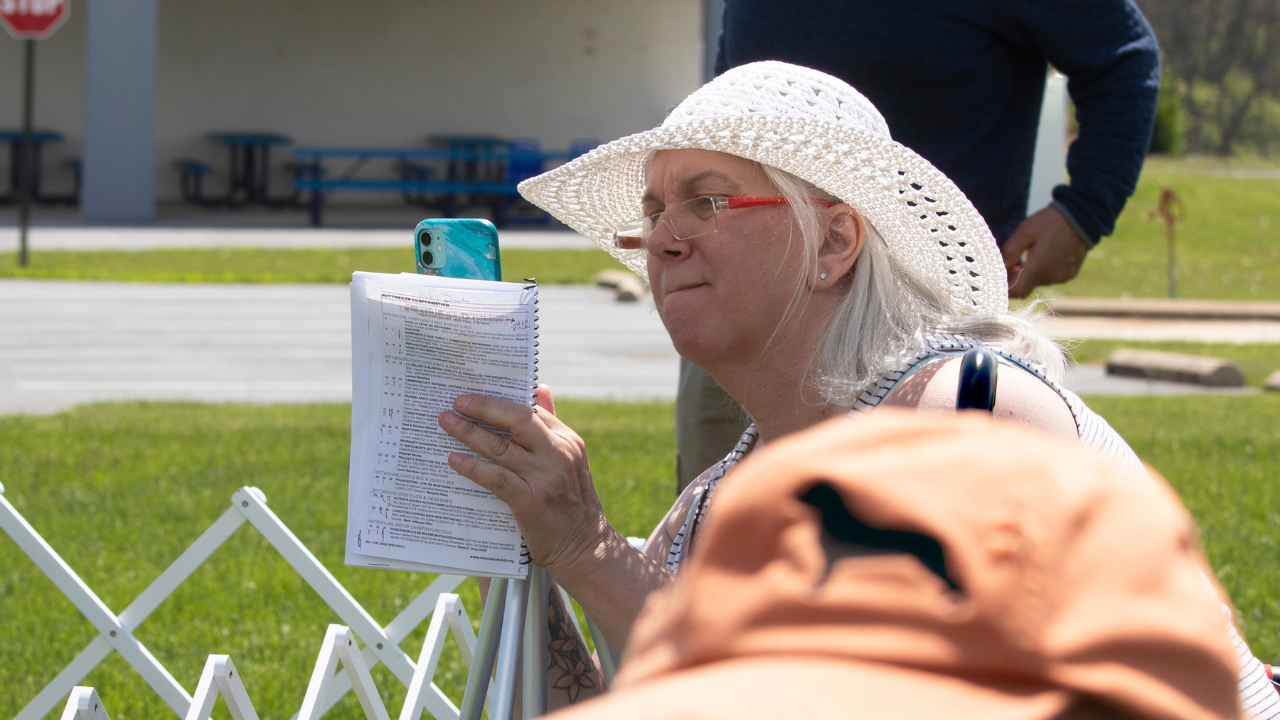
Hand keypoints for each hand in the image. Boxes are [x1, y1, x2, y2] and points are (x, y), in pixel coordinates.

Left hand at [438, 386, 615, 581]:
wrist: (584, 548)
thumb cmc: (571, 504)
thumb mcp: (569, 459)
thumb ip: (552, 425)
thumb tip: (539, 389)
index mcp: (567, 441)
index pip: (532, 409)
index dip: (500, 399)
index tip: (475, 394)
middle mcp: (558, 454)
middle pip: (518, 418)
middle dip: (484, 406)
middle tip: (457, 402)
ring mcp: (545, 478)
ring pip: (501, 446)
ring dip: (469, 432)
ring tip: (447, 422)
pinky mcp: (531, 502)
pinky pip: (496, 478)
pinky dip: (473, 467)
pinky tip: (454, 459)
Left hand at [1001, 206, 1088, 297]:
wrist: (1082, 216)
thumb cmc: (1050, 222)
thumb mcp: (1024, 232)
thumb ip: (1009, 252)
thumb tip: (1000, 268)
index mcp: (1038, 269)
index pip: (1015, 292)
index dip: (1004, 287)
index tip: (998, 275)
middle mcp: (1051, 278)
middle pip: (1026, 286)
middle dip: (1016, 277)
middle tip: (1013, 260)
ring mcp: (1062, 277)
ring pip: (1038, 282)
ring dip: (1030, 273)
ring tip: (1030, 254)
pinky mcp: (1070, 274)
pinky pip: (1051, 277)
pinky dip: (1044, 270)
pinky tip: (1044, 255)